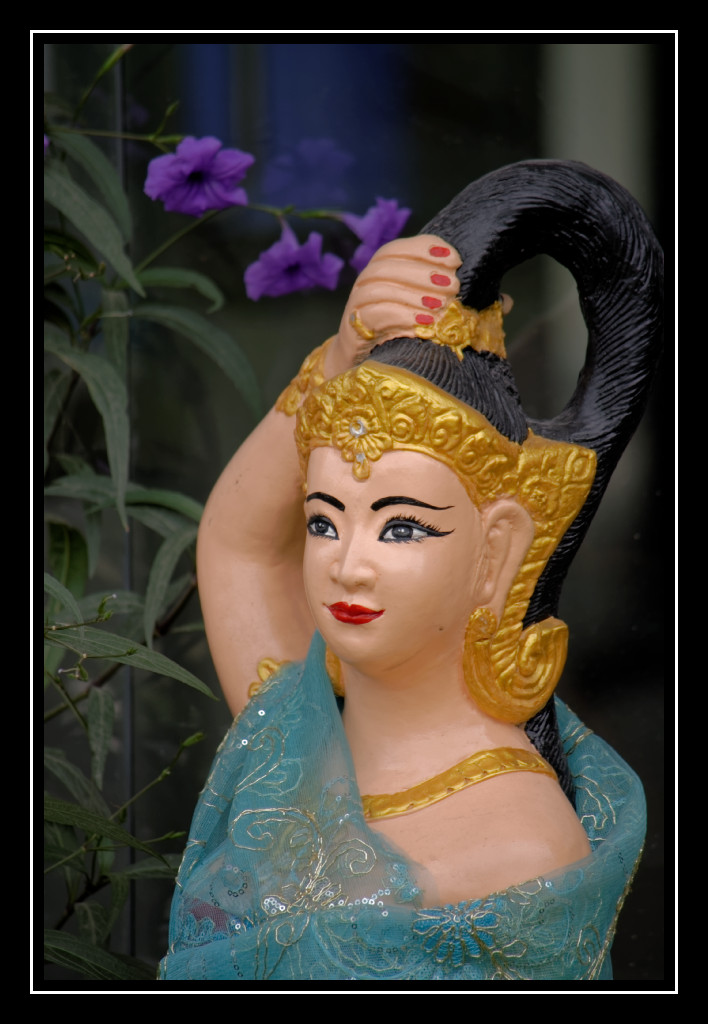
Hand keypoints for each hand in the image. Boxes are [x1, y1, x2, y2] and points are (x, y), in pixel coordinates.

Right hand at [325, 235, 461, 374]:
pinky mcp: (354, 326)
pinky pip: (374, 315)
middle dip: (424, 273)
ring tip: (439, 305)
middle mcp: (366, 280)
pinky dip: (401, 316)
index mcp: (381, 267)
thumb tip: (454, 272)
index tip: (454, 259)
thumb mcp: (417, 301)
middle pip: (388, 266)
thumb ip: (431, 284)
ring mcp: (357, 302)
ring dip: (414, 295)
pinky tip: (424, 322)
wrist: (365, 358)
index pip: (398, 248)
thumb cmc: (399, 326)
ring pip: (380, 289)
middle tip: (452, 285)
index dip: (425, 249)